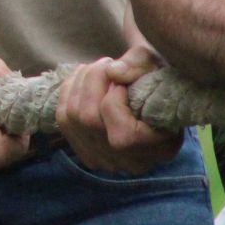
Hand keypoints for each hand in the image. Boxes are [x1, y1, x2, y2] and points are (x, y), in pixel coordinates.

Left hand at [57, 45, 183, 174]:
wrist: (157, 100)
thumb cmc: (161, 82)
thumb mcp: (160, 66)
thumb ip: (140, 64)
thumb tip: (112, 71)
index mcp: (159, 149)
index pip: (122, 134)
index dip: (116, 97)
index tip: (124, 80)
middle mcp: (130, 162)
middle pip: (89, 120)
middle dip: (93, 80)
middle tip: (107, 63)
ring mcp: (105, 160)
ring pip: (72, 118)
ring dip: (79, 82)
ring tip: (96, 68)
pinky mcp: (86, 151)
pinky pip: (63, 119)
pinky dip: (68, 92)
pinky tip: (82, 79)